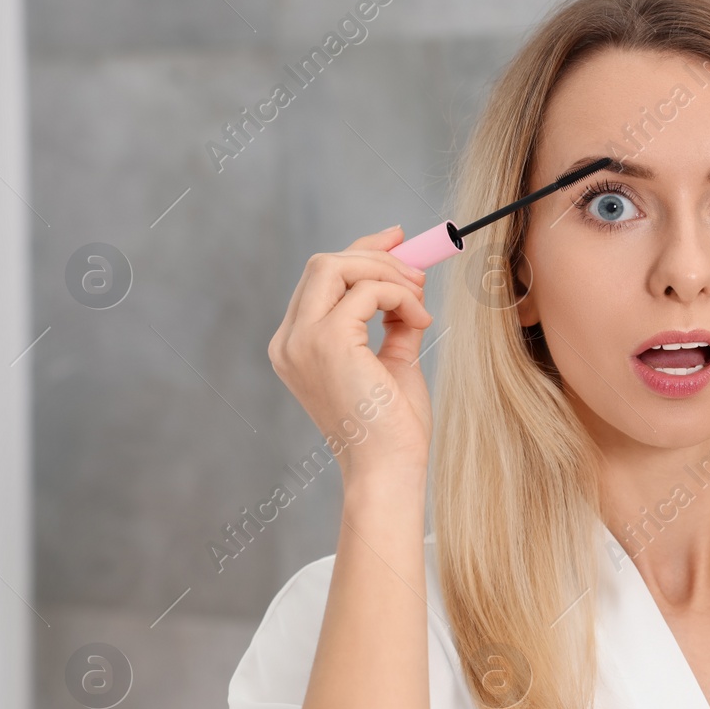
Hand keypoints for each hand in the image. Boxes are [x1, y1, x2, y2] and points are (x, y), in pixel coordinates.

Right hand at [268, 226, 434, 487]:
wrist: (388, 468)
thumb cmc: (392, 426)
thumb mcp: (393, 361)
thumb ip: (393, 321)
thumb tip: (408, 280)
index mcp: (297, 346)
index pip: (321, 279)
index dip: (359, 251)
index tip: (396, 239)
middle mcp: (290, 340)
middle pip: (324, 263)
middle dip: (376, 255)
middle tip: (419, 271)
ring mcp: (302, 339)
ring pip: (337, 265)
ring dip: (388, 272)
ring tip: (420, 301)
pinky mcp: (326, 341)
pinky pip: (365, 290)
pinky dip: (399, 295)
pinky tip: (419, 322)